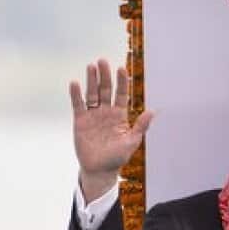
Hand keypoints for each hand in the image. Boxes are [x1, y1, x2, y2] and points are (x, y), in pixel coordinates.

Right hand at [69, 58, 153, 201]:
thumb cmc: (117, 156)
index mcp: (119, 115)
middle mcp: (106, 112)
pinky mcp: (80, 121)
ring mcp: (93, 115)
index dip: (122, 82)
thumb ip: (140, 126)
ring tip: (91, 66)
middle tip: (103, 61)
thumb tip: (153, 111)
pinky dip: (76, 95)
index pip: (121, 95)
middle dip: (105, 76)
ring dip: (91, 80)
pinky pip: (78, 105)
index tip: (121, 68)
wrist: (100, 169)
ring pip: (92, 94)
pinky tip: (75, 83)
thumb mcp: (132, 141)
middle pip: (106, 90)